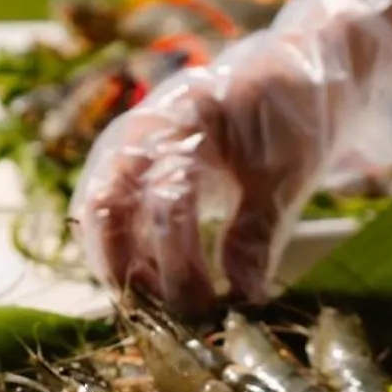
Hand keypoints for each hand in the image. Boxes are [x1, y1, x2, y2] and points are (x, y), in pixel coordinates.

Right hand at [70, 0, 391, 309]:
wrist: (295, 70)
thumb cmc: (294, 113)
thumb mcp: (288, 173)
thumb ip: (256, 234)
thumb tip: (239, 302)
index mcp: (185, 117)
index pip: (166, 199)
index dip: (182, 262)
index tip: (210, 308)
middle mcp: (141, 128)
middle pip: (105, 206)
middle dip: (129, 271)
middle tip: (169, 320)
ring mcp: (128, 145)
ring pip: (96, 213)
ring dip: (119, 266)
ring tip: (160, 311)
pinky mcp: (131, 166)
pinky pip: (106, 213)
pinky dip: (121, 252)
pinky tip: (153, 286)